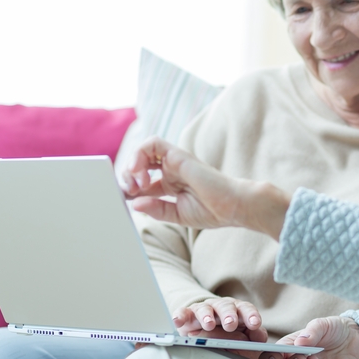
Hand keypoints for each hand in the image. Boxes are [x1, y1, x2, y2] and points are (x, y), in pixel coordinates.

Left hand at [122, 137, 291, 237]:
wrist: (234, 206)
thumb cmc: (213, 211)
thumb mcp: (176, 215)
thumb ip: (156, 208)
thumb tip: (134, 204)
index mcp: (170, 184)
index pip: (142, 179)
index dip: (128, 187)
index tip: (124, 199)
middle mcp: (171, 170)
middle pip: (140, 163)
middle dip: (128, 176)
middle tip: (131, 191)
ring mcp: (175, 161)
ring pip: (144, 150)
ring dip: (133, 163)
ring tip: (136, 182)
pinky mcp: (179, 155)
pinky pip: (153, 143)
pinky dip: (140, 154)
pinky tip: (140, 172)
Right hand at [174, 296, 265, 336]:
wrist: (204, 330)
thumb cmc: (228, 335)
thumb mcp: (243, 336)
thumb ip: (254, 335)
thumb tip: (259, 335)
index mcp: (237, 310)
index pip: (245, 309)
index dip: (251, 316)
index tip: (254, 324)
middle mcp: (220, 307)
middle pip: (226, 307)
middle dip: (229, 315)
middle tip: (230, 324)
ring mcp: (203, 310)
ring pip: (205, 309)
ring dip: (207, 316)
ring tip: (209, 325)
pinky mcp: (187, 316)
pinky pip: (182, 313)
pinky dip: (180, 316)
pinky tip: (178, 321)